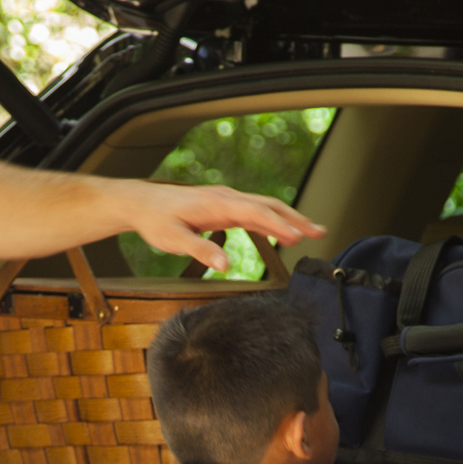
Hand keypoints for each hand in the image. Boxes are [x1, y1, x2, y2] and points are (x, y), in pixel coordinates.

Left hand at [117, 180, 324, 272]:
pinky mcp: (223, 206)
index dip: (280, 225)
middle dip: (296, 219)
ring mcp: (226, 200)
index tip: (299, 236)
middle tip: (319, 233)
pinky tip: (281, 232)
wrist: (142, 204)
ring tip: (310, 232)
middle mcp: (227, 198)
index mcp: (218, 204)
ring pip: (264, 207)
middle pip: (269, 206)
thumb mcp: (173, 240)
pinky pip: (253, 211)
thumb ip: (200, 251)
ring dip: (288, 219)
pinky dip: (271, 220)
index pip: (257, 213)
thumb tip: (226, 265)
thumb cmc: (155, 221)